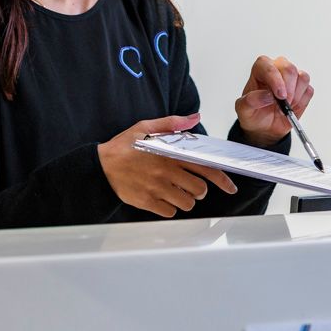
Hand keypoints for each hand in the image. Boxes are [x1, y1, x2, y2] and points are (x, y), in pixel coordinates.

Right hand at [97, 114, 237, 217]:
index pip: (206, 168)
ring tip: (177, 192)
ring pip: (187, 203)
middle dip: (200, 190)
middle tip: (192, 186)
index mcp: (171, 154)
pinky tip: (163, 198)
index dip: (223, 180)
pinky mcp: (146, 202)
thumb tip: (195, 118)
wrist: (99, 165)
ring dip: (186, 200)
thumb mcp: (147, 126)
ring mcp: (156, 189)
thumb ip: (173, 123)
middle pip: (199, 190)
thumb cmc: (125, 145)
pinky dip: (170, 208)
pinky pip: (169, 212)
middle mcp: (166, 172)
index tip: (231, 187)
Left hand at [235, 55, 313, 147]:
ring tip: (285, 107)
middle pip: (289, 68)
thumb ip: (251, 101)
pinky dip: (301, 102)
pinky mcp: (302, 88)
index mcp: (260, 70)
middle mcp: (277, 69)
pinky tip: (292, 107)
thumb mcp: (243, 110)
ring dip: (296, 96)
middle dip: (289, 89)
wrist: (264, 127)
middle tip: (284, 104)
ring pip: (302, 77)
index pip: (268, 66)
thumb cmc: (252, 114)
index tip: (279, 95)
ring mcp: (291, 78)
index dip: (276, 79)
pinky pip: (309, 90)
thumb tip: (267, 95)